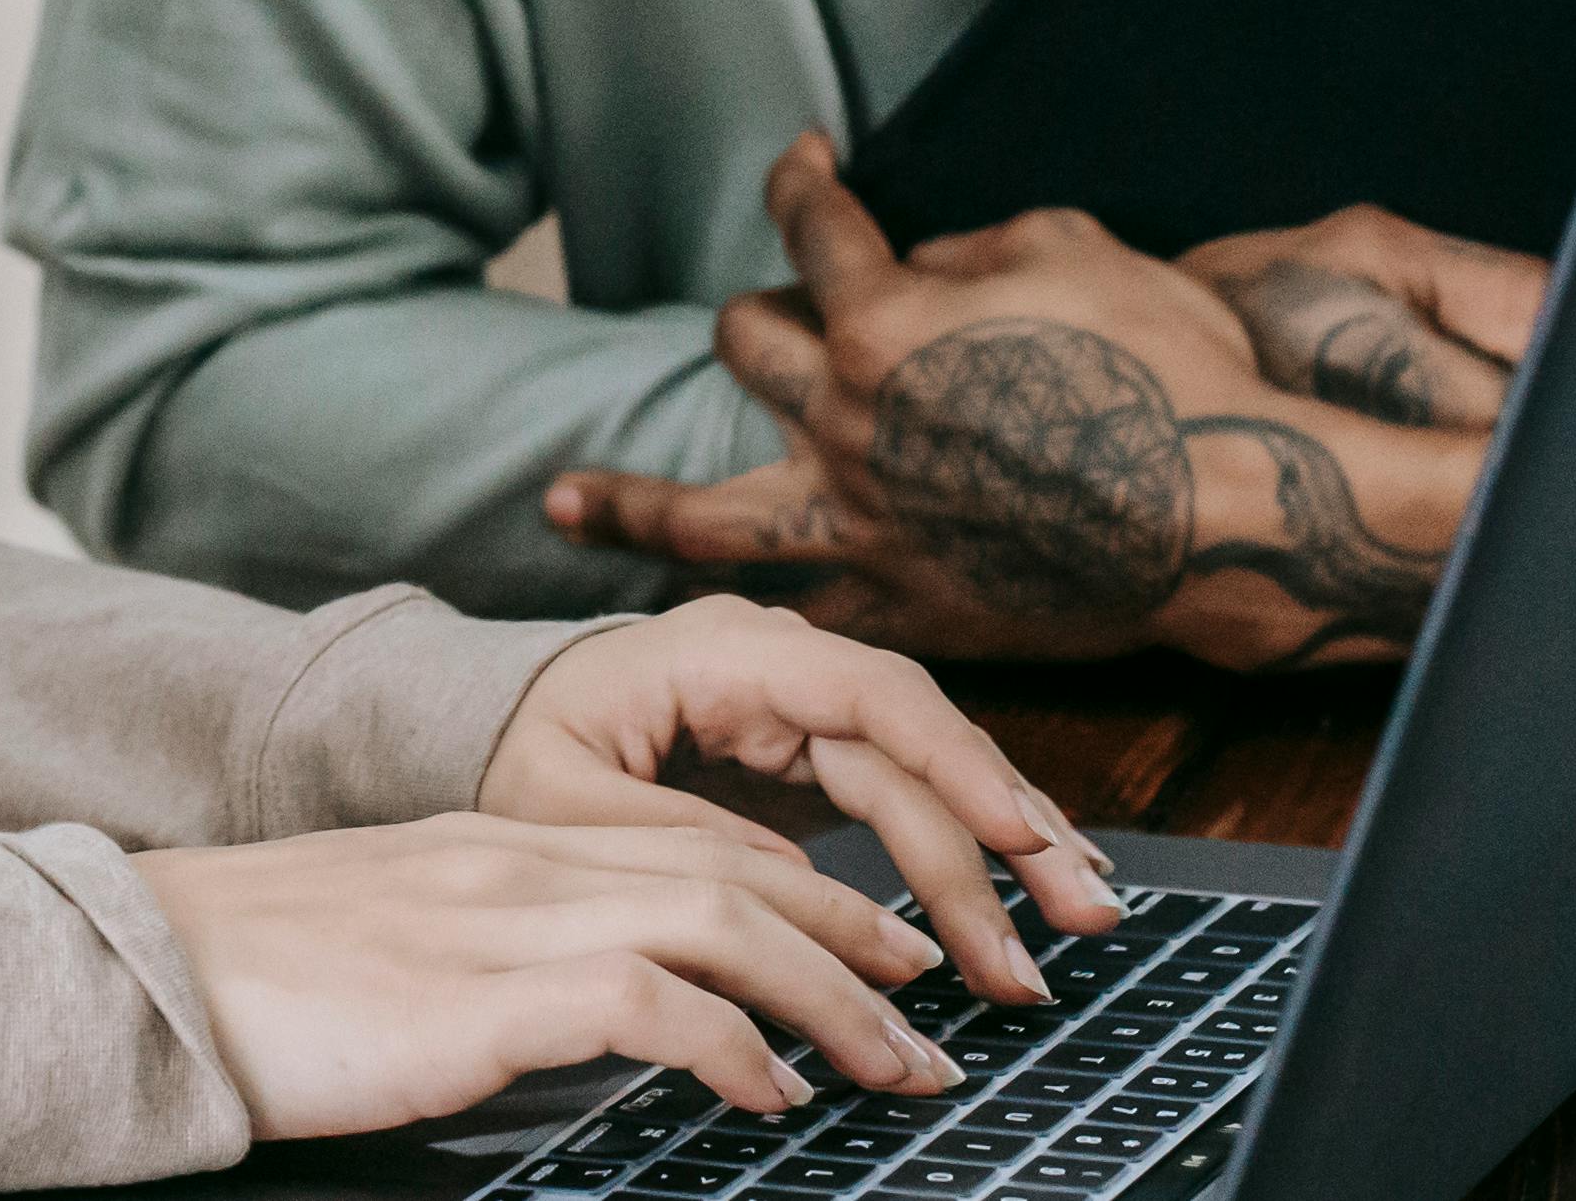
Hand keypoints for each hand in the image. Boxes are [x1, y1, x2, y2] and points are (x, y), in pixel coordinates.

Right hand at [135, 815, 962, 1139]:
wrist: (140, 969)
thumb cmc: (253, 981)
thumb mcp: (399, 946)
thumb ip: (493, 954)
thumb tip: (585, 1008)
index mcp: (503, 846)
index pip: (693, 847)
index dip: (805, 896)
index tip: (875, 952)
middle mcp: (521, 862)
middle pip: (738, 877)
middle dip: (857, 942)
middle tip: (934, 1009)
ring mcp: (504, 919)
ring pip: (726, 926)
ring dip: (833, 1002)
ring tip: (894, 1067)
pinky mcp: (480, 995)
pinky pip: (651, 1004)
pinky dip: (733, 1047)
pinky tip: (770, 1095)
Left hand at [483, 593, 1120, 999]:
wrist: (492, 715)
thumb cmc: (515, 748)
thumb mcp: (555, 799)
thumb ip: (664, 833)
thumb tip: (790, 880)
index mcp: (722, 649)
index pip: (867, 694)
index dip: (953, 763)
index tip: (1017, 837)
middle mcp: (782, 660)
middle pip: (918, 741)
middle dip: (1004, 832)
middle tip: (1072, 926)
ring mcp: (803, 698)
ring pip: (929, 766)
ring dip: (1010, 842)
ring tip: (1084, 917)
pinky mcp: (810, 744)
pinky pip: (906, 788)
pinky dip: (968, 841)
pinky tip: (1026, 890)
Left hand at [545, 139, 1486, 672]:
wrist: (1231, 513)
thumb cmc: (1171, 365)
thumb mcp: (1074, 250)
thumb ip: (973, 248)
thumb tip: (924, 264)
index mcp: (881, 318)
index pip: (812, 224)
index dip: (802, 178)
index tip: (802, 159)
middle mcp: (844, 419)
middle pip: (748, 345)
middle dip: (765, 317)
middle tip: (791, 318)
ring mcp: (860, 524)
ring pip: (703, 514)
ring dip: (629, 501)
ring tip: (564, 498)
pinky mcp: (898, 605)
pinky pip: (797, 612)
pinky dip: (748, 609)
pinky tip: (706, 614)